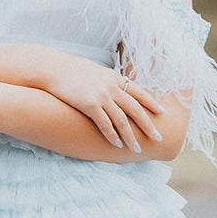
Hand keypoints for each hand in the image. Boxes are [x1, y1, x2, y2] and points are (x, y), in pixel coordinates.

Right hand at [38, 48, 167, 150]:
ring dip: (131, 136)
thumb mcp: (95, 72)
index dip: (152, 103)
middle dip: (148, 124)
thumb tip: (115, 88)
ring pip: (122, 120)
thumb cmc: (71, 71)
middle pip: (136, 109)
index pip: (139, 92)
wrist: (52, 68)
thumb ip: (107, 81)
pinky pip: (105, 124)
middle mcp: (112, 87)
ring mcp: (101, 96)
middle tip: (158, 137)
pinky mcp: (89, 104)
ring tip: (137, 149)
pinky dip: (112, 136)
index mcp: (115, 78)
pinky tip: (117, 145)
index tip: (163, 112)